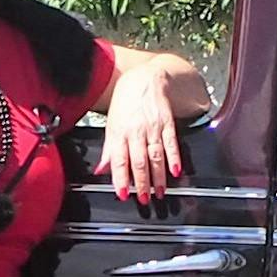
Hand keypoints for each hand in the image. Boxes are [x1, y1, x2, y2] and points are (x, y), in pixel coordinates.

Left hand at [97, 60, 187, 205]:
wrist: (145, 78)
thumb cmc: (126, 101)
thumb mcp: (112, 124)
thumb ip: (109, 149)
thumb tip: (101, 170)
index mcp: (120, 132)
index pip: (119, 160)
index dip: (120, 179)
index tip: (122, 194)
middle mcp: (136, 131)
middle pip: (139, 161)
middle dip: (141, 182)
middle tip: (143, 199)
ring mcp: (153, 127)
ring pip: (155, 155)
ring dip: (158, 176)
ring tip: (159, 192)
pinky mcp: (168, 122)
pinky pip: (171, 142)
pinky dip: (174, 157)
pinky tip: (175, 170)